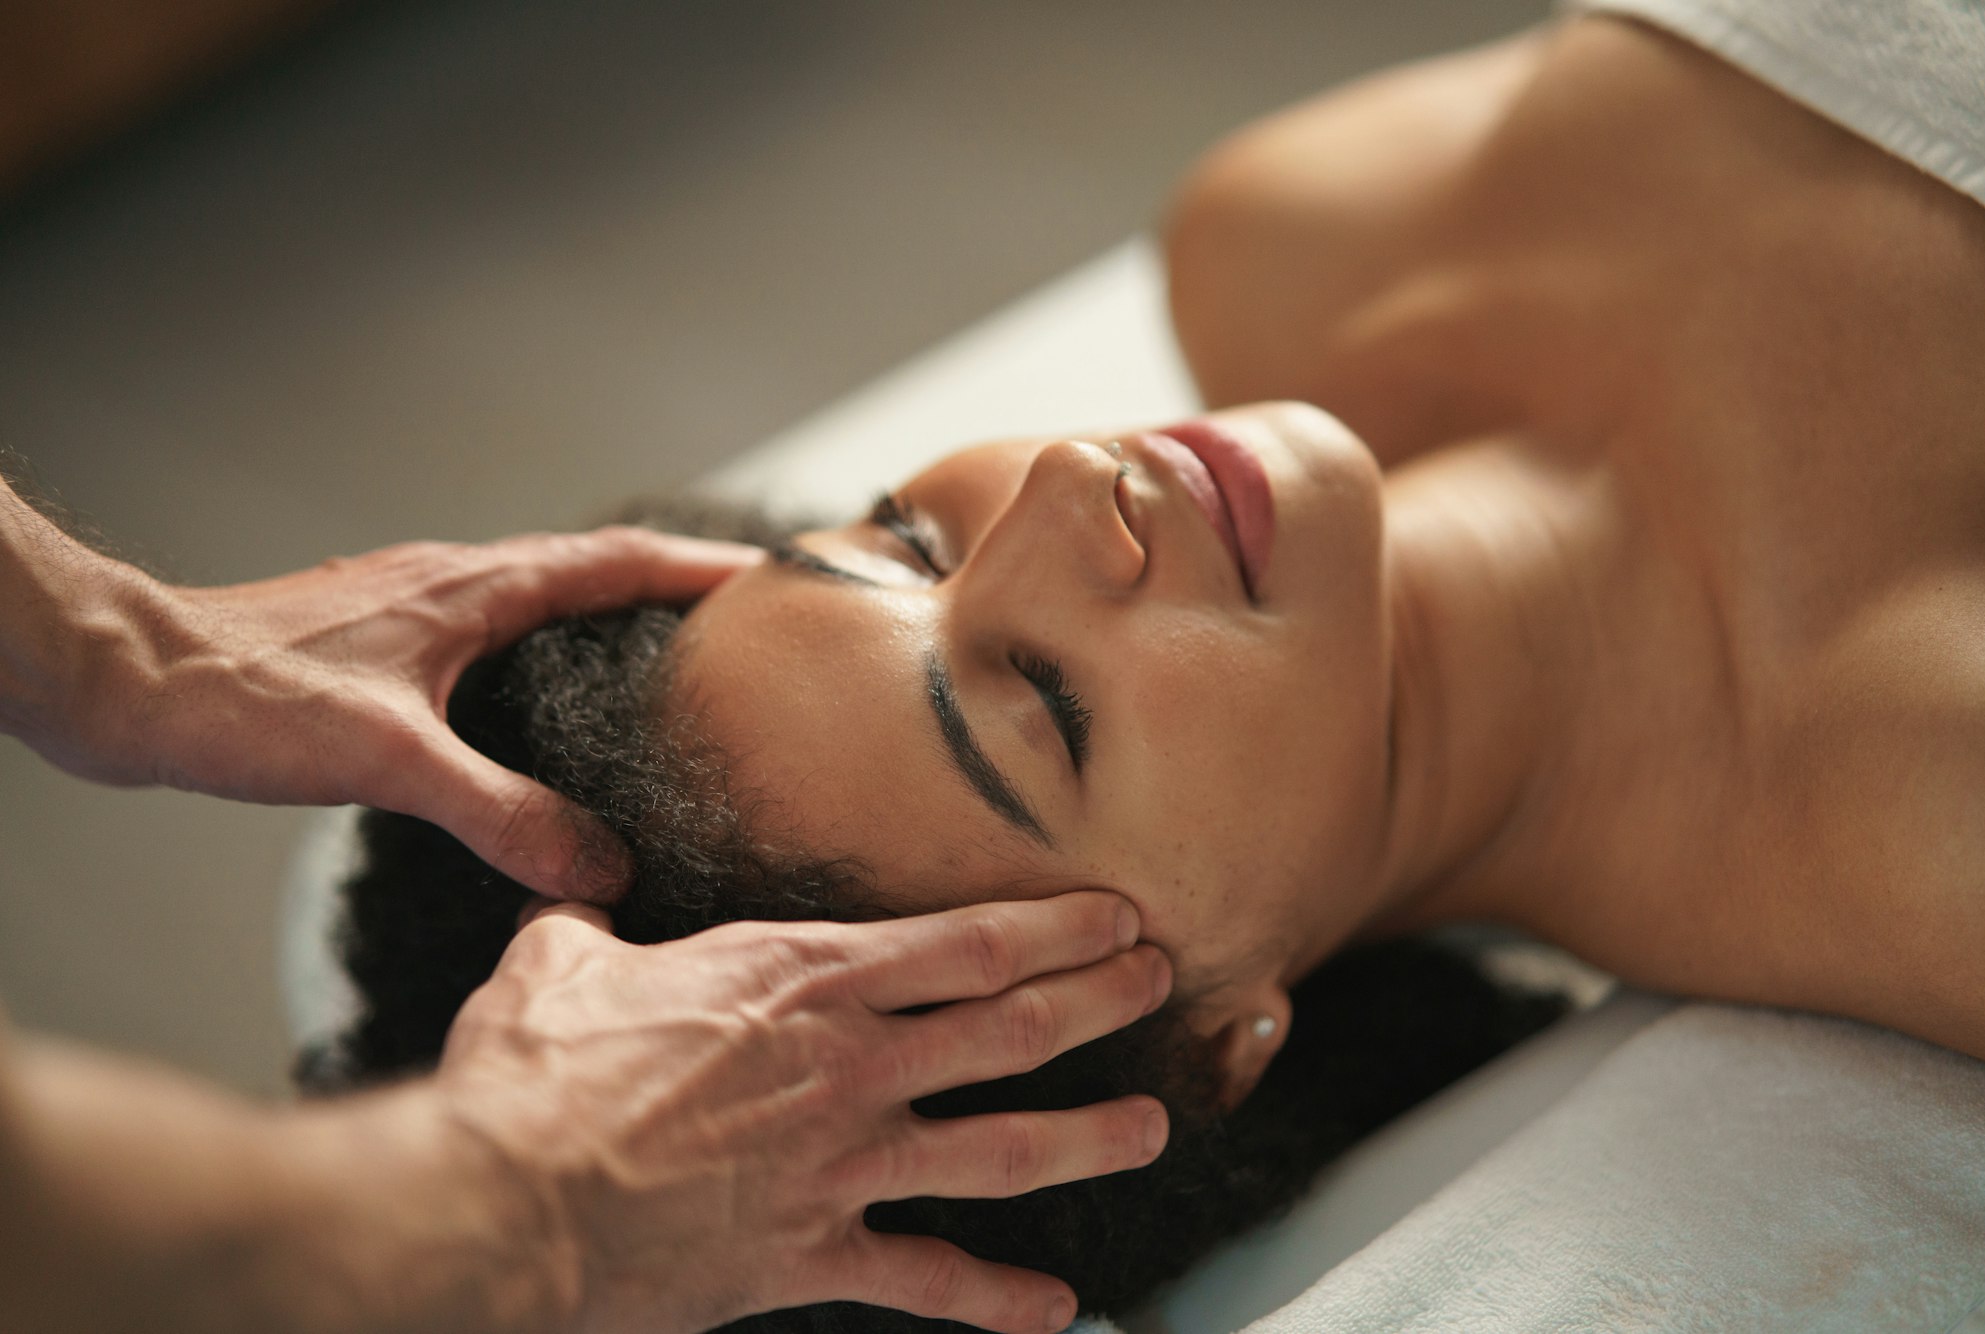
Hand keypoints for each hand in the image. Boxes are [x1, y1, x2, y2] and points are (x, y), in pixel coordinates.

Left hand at [21, 526, 758, 899]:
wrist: (126, 681)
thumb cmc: (243, 699)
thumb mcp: (392, 762)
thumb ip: (502, 813)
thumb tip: (599, 865)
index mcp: (471, 589)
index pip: (612, 561)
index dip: (694, 567)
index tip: (767, 572)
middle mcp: (448, 583)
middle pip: (585, 568)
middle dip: (665, 583)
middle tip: (732, 617)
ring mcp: (409, 608)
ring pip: (533, 596)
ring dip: (601, 611)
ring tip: (655, 654)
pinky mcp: (374, 643)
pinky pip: (487, 630)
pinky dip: (538, 648)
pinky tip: (531, 704)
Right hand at [436, 891, 1173, 1333]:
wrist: (509, 1206)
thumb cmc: (535, 1075)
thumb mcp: (557, 965)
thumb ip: (585, 928)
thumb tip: (567, 903)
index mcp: (804, 982)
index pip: (967, 944)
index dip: (1055, 929)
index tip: (1115, 915)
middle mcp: (851, 1068)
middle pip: (1011, 1031)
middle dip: (1097, 1003)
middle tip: (1161, 982)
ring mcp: (844, 1165)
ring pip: (1001, 1150)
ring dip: (1086, 1139)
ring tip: (1152, 1128)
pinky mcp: (815, 1254)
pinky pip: (926, 1280)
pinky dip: (994, 1299)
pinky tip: (1055, 1309)